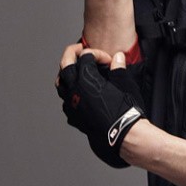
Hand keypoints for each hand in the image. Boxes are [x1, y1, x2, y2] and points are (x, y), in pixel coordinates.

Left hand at [56, 44, 145, 167]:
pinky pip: (65, 101)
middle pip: (65, 65)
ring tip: (72, 70)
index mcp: (87, 79)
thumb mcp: (126, 84)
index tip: (108, 59)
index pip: (86, 57)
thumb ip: (118, 68)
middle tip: (78, 50)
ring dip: (65, 74)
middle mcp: (75, 90)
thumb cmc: (126, 111)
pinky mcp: (74, 117)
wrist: (124, 134)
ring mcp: (72, 104)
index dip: (98, 54)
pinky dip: (69, 93)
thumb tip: (117, 58)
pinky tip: (77, 94)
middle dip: (71, 54)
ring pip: (60, 84)